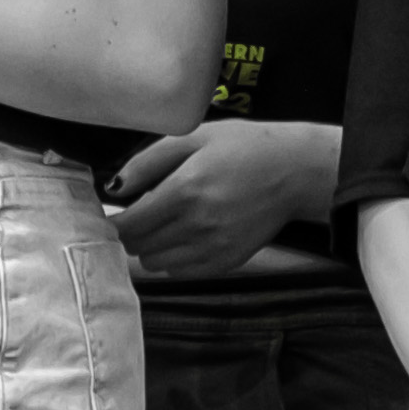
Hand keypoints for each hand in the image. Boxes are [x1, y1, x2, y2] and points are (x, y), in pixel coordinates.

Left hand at [106, 118, 338, 277]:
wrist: (294, 172)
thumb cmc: (243, 147)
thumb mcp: (193, 138)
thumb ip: (148, 162)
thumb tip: (114, 188)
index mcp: (184, 191)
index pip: (130, 224)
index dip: (115, 221)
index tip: (115, 212)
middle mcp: (197, 225)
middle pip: (139, 247)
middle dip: (132, 232)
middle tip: (139, 214)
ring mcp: (213, 248)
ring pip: (156, 263)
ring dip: (151, 246)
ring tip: (163, 223)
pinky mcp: (227, 262)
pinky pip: (181, 271)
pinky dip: (173, 258)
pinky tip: (183, 236)